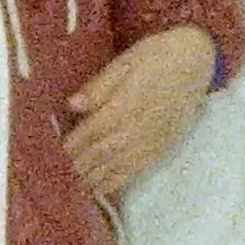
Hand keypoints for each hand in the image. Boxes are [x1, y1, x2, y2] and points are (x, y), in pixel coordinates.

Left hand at [64, 24, 217, 200]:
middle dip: (75, 167)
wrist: (198, 61)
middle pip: (99, 154)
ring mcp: (150, 142)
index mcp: (125, 106)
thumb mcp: (126, 61)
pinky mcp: (161, 148)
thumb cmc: (158, 55)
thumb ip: (100, 85)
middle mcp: (137, 129)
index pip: (89, 133)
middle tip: (51, 180)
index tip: (46, 158)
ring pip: (115, 167)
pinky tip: (99, 189)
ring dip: (91, 179)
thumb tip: (72, 105)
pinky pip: (134, 170)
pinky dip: (115, 182)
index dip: (68, 147)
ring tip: (69, 189)